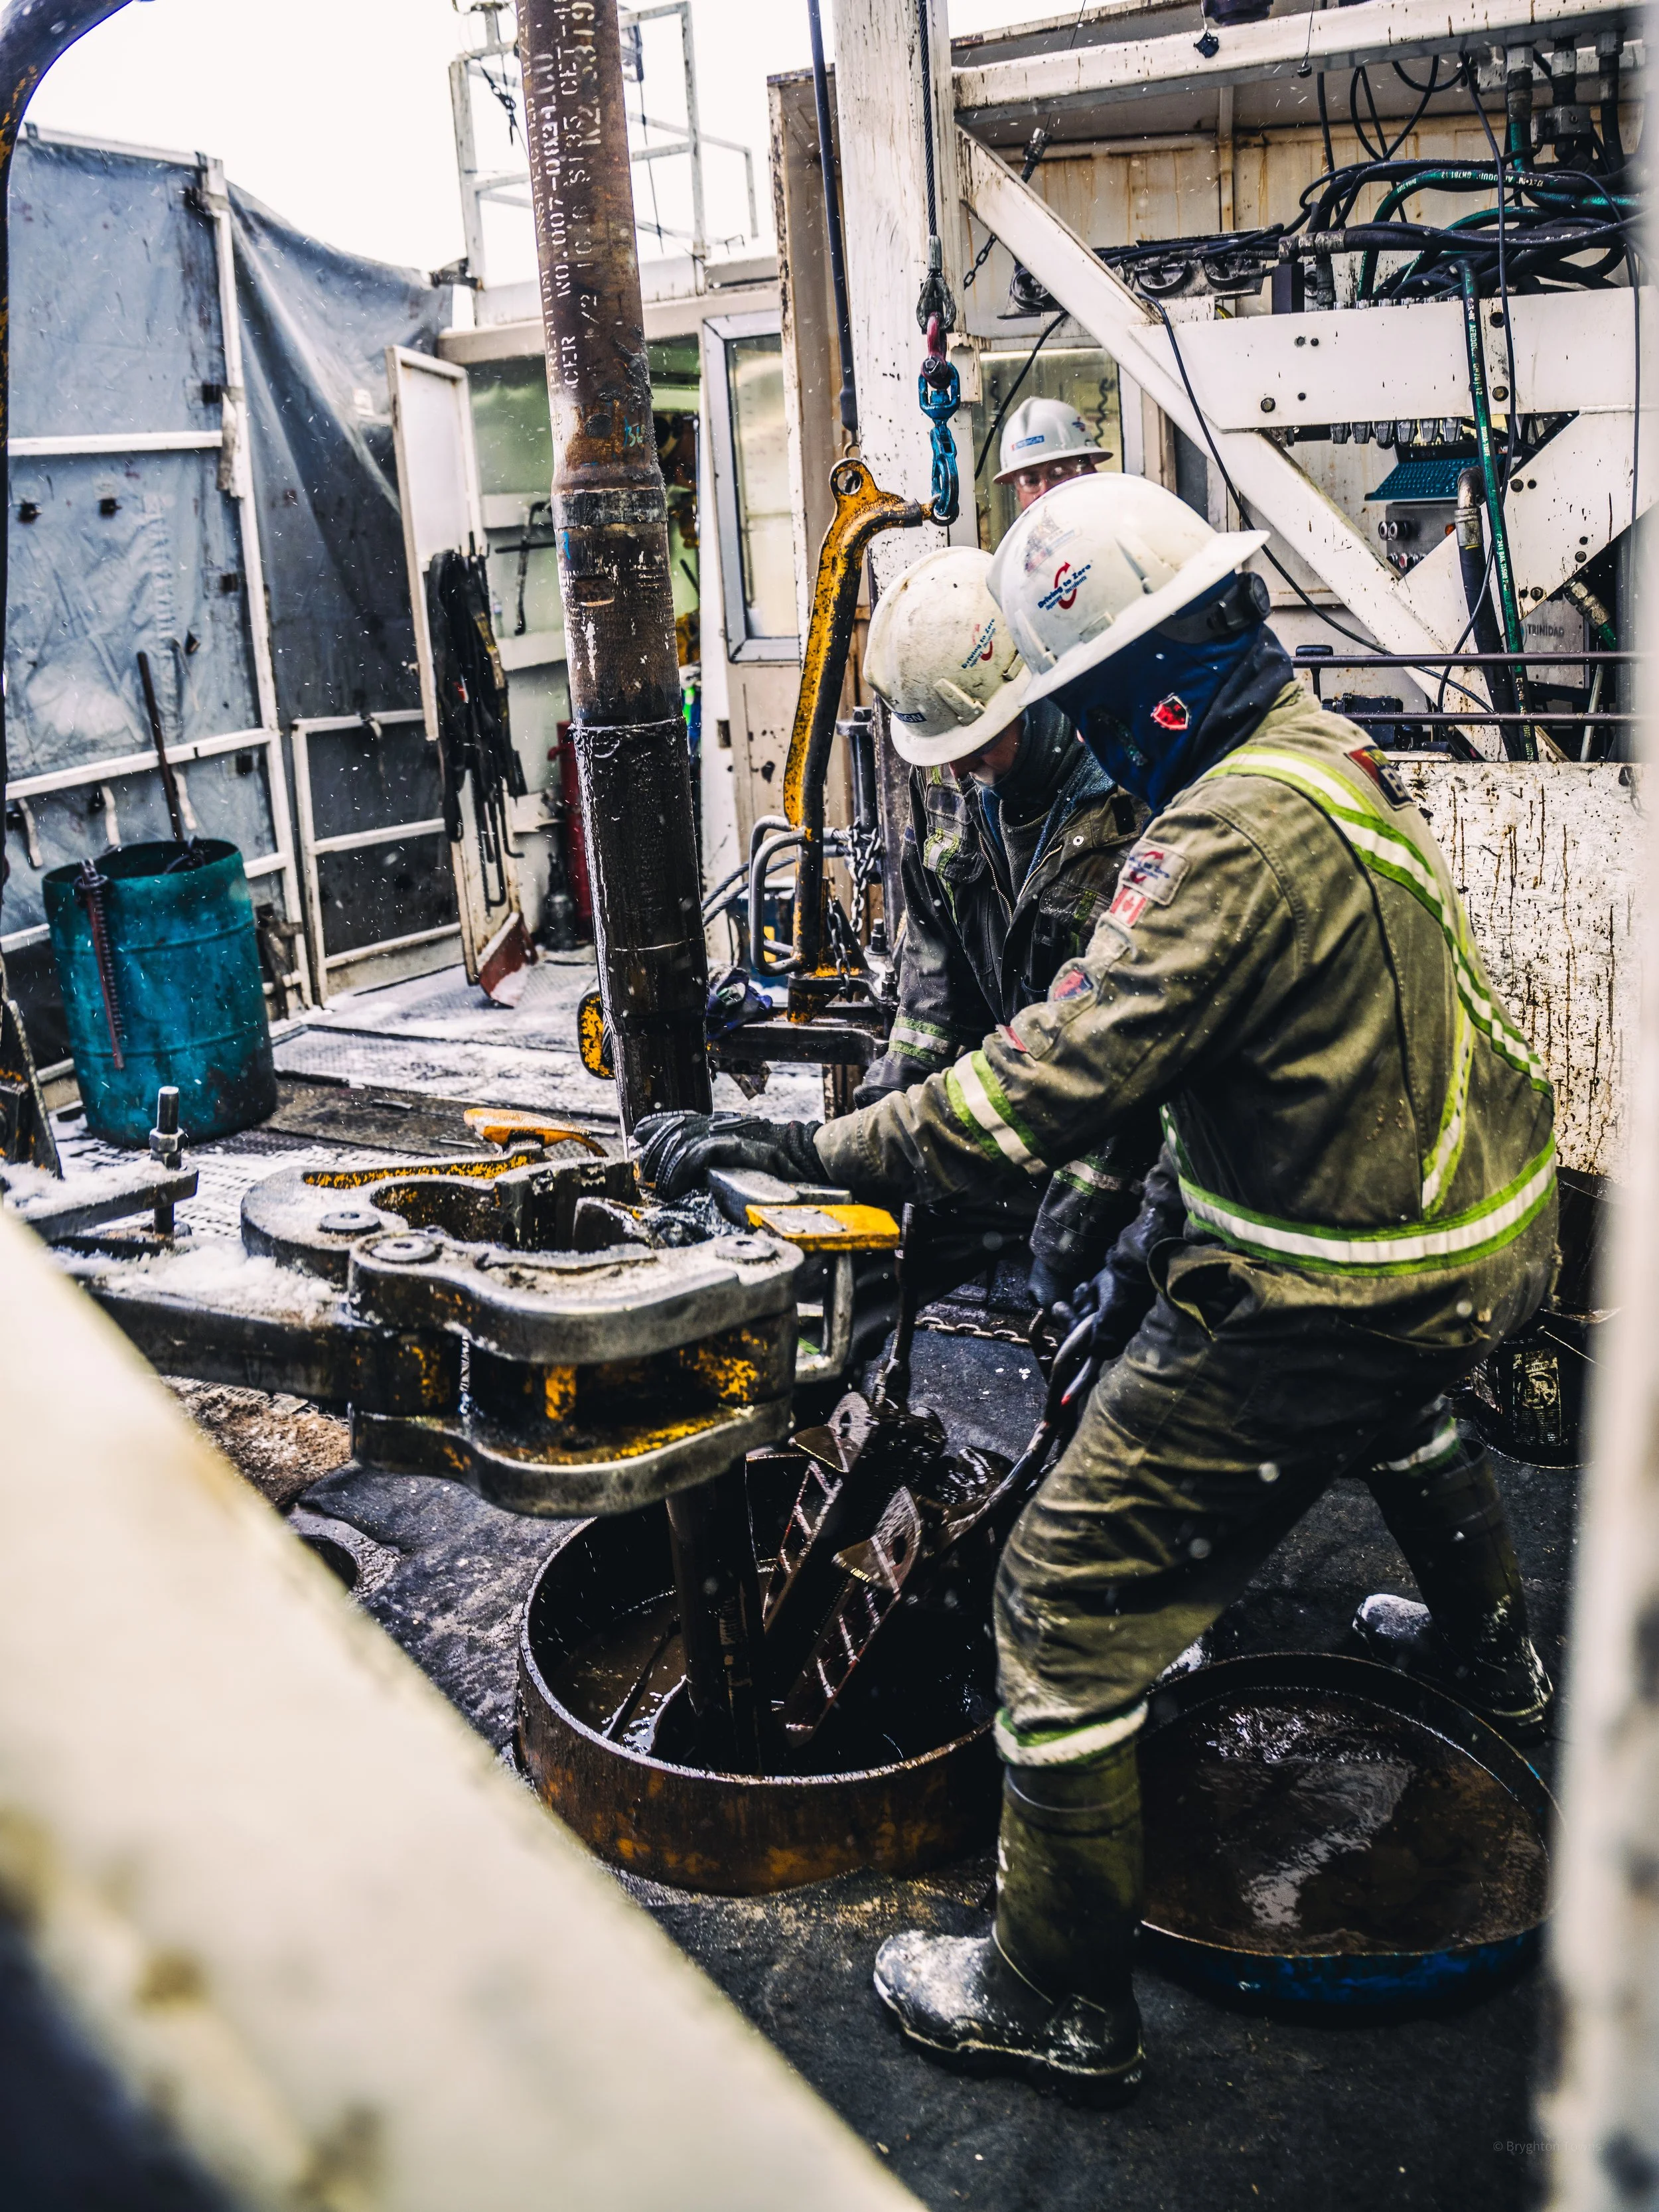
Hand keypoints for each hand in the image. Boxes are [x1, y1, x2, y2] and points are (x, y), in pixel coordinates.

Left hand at [633, 1111, 823, 1200]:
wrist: (810, 1156)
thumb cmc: (778, 1162)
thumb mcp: (741, 1153)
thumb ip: (713, 1155)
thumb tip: (688, 1169)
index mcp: (720, 1123)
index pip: (678, 1119)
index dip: (655, 1128)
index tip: (639, 1141)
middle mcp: (721, 1123)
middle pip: (674, 1130)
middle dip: (654, 1152)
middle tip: (646, 1173)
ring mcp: (729, 1132)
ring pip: (681, 1142)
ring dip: (666, 1167)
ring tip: (662, 1186)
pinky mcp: (737, 1146)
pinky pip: (699, 1153)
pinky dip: (683, 1169)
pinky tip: (677, 1184)